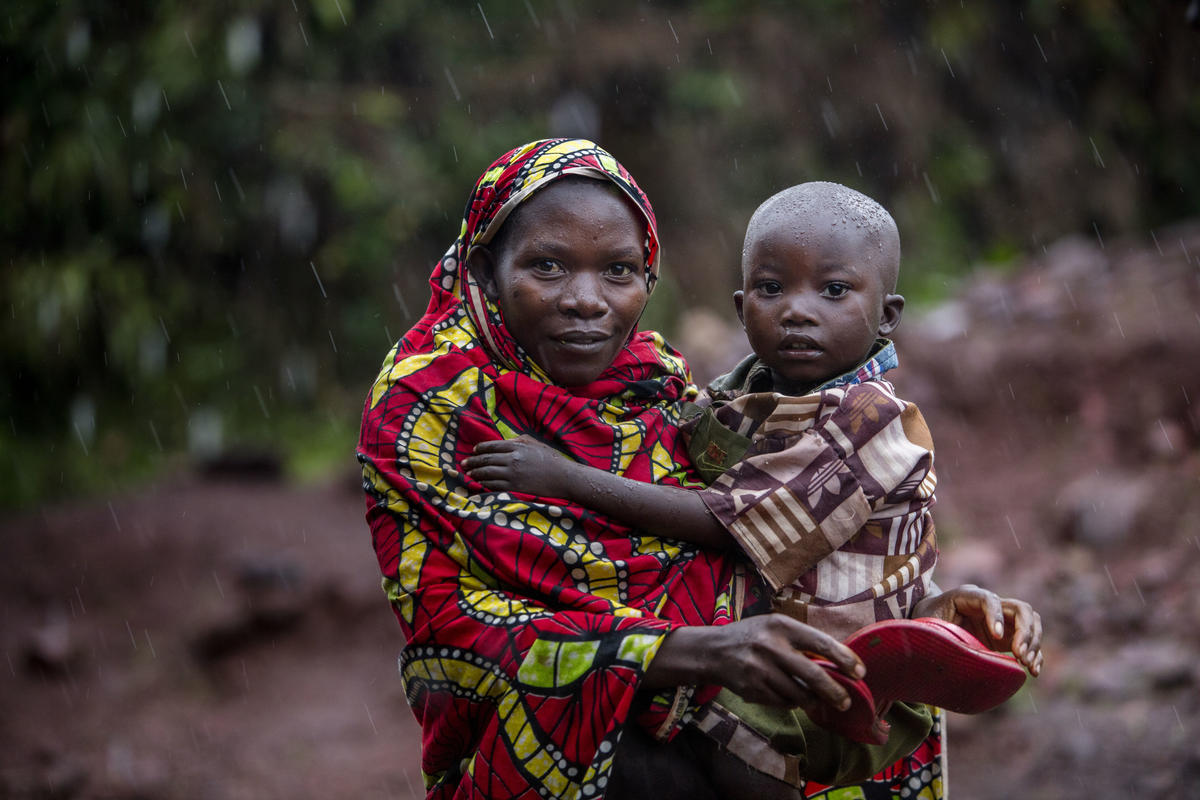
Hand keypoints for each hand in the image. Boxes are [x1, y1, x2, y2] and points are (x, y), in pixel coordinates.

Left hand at [462, 435, 576, 498]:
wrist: (563, 477)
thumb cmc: (551, 459)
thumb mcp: (534, 443)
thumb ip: (517, 440)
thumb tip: (503, 441)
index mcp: (517, 446)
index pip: (492, 446)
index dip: (480, 448)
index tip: (474, 450)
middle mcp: (512, 459)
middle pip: (486, 460)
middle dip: (472, 462)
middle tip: (464, 464)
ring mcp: (512, 474)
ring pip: (487, 473)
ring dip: (475, 474)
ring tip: (469, 474)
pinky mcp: (515, 487)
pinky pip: (494, 486)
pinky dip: (484, 484)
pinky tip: (479, 484)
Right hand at [646, 614, 866, 714]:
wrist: (713, 651)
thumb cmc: (752, 636)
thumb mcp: (775, 627)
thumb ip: (802, 640)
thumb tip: (839, 662)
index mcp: (781, 626)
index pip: (820, 643)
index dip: (844, 659)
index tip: (860, 673)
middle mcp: (770, 646)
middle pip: (813, 675)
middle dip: (835, 692)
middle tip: (846, 702)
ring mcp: (760, 670)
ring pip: (799, 694)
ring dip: (812, 701)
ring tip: (817, 701)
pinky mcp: (752, 689)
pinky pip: (782, 703)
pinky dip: (791, 702)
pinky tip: (788, 696)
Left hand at [911, 584, 1043, 675]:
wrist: (927, 624)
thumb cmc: (925, 622)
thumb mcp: (928, 625)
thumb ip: (941, 632)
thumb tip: (954, 651)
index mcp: (967, 596)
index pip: (989, 599)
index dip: (995, 616)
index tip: (996, 637)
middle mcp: (989, 604)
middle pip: (1020, 608)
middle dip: (1025, 632)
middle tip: (1019, 655)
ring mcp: (1000, 619)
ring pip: (1031, 621)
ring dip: (1034, 643)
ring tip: (1027, 665)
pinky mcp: (1006, 635)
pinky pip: (1030, 640)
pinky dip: (1036, 654)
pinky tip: (1033, 670)